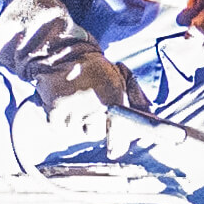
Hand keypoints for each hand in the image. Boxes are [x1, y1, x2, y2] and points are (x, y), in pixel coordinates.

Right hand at [0, 0, 152, 128]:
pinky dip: (61, 123)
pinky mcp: (54, 111)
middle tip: (90, 111)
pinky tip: (63, 106)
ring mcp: (73, 110)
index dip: (118, 143)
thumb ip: (136, 96)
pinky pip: (60, 129)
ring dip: (77, 124)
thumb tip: (149, 114)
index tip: (115, 151)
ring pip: (77, 132)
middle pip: (96, 134)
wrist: (59, 52)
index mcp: (113, 96)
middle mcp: (93, 106)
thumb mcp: (120, 76)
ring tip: (76, 105)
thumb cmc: (94, 66)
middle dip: (95, 127)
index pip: (120, 130)